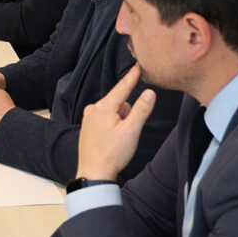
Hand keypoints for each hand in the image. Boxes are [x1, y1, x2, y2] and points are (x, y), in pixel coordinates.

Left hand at [76, 65, 156, 180]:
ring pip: (114, 111)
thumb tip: (149, 92)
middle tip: (127, 132)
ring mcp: (89, 117)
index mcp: (103, 107)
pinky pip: (106, 119)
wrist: (93, 173)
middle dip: (128, 113)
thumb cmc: (113, 153)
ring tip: (119, 139)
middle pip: (119, 102)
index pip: (122, 87)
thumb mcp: (132, 131)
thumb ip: (141, 109)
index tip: (139, 64)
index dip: (133, 76)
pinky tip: (112, 140)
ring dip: (121, 121)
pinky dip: (113, 126)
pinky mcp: (88, 126)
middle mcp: (93, 109)